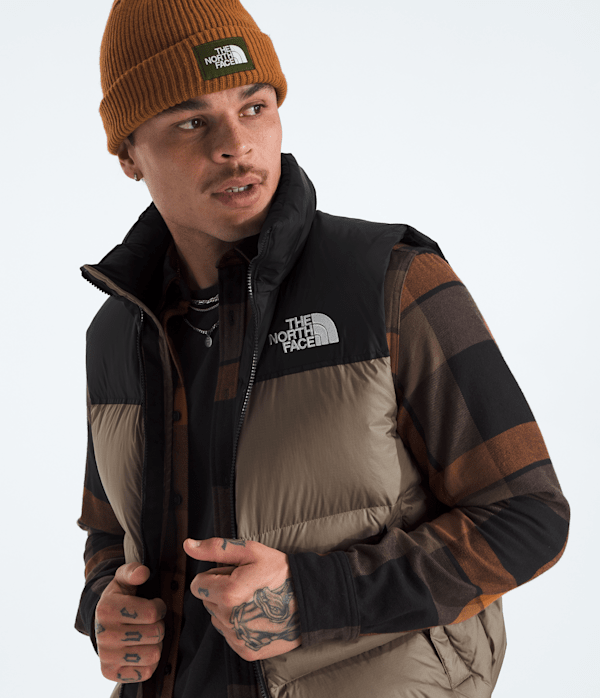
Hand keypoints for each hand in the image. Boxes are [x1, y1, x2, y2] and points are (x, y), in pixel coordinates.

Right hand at [94, 562, 166, 683]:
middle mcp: (103, 634)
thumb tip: (143, 572)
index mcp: (107, 609)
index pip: (152, 613)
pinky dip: (149, 661)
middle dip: (158, 625)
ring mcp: (107, 656)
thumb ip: (133, 571)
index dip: (159, 608)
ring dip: (155, 644)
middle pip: (156, 634)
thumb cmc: (120, 598)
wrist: (102, 623)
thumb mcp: (123, 579)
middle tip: (150, 622)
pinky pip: (146, 672)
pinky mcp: (111, 673)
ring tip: (146, 635)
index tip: (153, 605)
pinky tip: (141, 649)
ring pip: (154, 654)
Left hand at [184, 538, 300, 661]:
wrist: (309, 600)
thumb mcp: (251, 551)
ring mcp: (237, 638)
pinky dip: (238, 625)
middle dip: (221, 591)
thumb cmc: (280, 572)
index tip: (234, 574)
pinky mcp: (246, 650)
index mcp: (228, 593)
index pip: (197, 584)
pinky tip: (256, 615)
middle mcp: (229, 619)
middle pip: (207, 601)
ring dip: (228, 609)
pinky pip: (228, 634)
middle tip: (247, 586)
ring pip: (217, 618)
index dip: (215, 575)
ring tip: (254, 600)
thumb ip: (216, 548)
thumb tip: (188, 545)